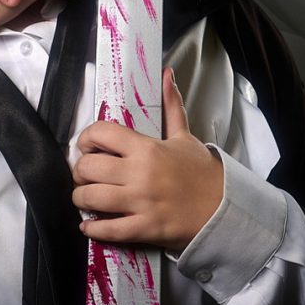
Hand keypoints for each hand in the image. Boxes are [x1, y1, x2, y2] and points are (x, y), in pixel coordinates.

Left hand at [71, 68, 223, 253]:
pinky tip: (89, 225)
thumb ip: (171, 106)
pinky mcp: (145, 228)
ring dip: (81, 198)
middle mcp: (140, 173)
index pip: (101, 133)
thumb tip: (166, 75)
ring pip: (91, 197)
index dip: (86, 138)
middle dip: (80, 172)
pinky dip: (93, 229)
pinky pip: (109, 230)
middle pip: (88, 167)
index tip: (86, 146)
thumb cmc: (202, 173)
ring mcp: (141, 202)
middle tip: (84, 175)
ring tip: (85, 198)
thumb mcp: (184, 136)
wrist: (225, 207)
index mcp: (146, 148)